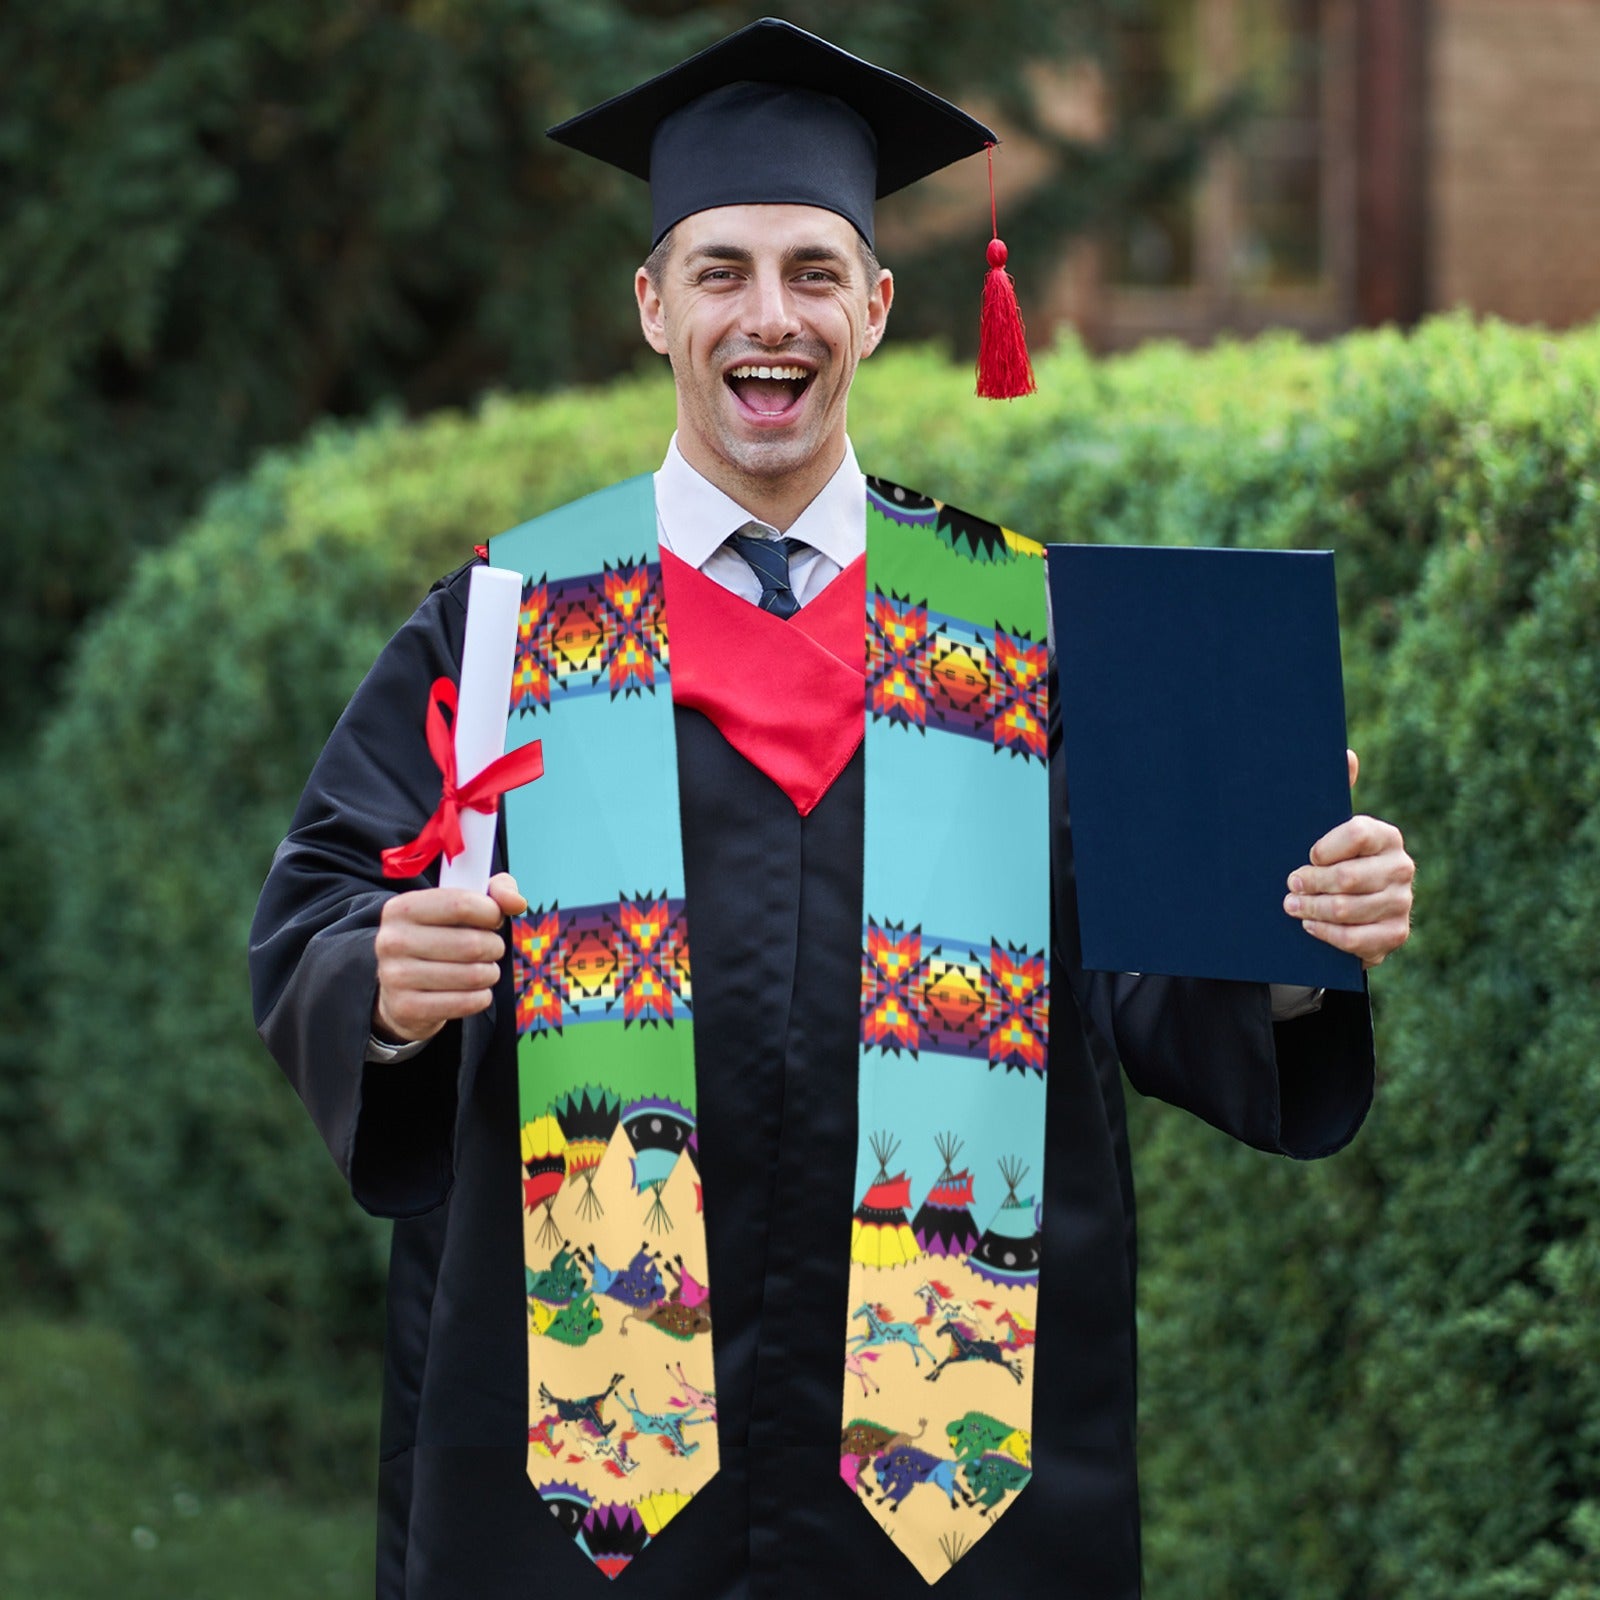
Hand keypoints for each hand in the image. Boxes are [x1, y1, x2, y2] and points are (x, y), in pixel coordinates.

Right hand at [372, 872, 527, 1043]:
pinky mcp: (406, 1008)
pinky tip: (474, 991)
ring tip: (483, 970)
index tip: (494, 919)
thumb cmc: (440, 938)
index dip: (491, 913)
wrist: (401, 988)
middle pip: (471, 944)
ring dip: (490, 973)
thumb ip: (495, 892)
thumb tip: (517, 902)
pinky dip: (481, 997)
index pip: (461, 904)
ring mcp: (395, 976)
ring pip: (472, 975)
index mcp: (402, 908)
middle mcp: (392, 940)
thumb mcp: (461, 906)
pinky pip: (465, 1003)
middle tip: (491, 949)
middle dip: (494, 947)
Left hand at [1283, 750, 1413, 967]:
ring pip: (1348, 909)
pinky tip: (1310, 926)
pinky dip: (1327, 934)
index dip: (1325, 847)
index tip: (1306, 855)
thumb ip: (1336, 792)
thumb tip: (1346, 754)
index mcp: (1386, 836)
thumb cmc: (1332, 860)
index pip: (1356, 833)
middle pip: (1348, 877)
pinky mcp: (1395, 934)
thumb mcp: (1328, 828)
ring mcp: (1401, 903)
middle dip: (1310, 883)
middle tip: (1289, 885)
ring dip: (1312, 909)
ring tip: (1291, 906)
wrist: (1350, 909)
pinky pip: (1356, 939)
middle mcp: (1401, 867)